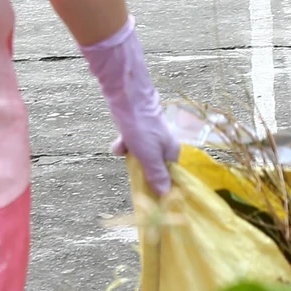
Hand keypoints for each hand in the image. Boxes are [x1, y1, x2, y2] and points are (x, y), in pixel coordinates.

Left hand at [81, 18, 179, 196]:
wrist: (128, 96)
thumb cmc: (142, 127)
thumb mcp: (149, 156)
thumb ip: (157, 175)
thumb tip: (166, 194)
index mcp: (172, 151)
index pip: (169, 174)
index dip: (158, 182)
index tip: (147, 188)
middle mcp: (164, 143)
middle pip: (152, 164)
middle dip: (139, 165)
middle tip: (132, 163)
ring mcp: (150, 134)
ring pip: (139, 152)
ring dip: (129, 153)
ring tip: (122, 147)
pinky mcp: (138, 126)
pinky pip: (131, 141)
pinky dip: (124, 142)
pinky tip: (118, 140)